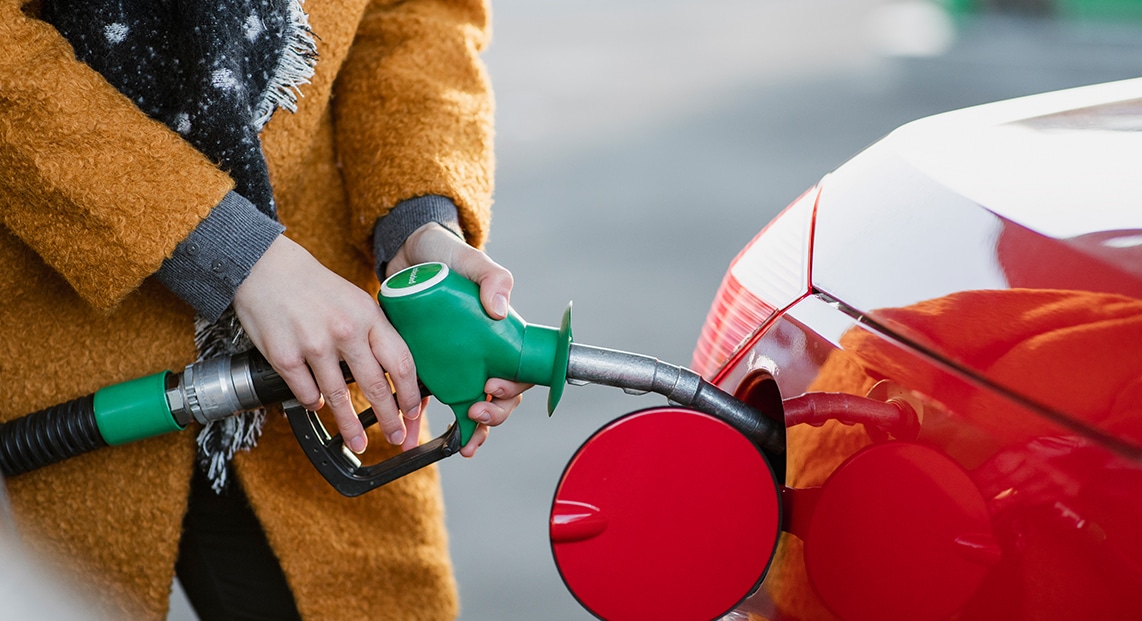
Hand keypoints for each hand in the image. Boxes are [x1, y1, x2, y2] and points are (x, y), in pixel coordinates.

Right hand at [233, 235, 420, 454]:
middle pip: (376, 387)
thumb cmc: (313, 286)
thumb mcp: (355, 300)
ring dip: (351, 426)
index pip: (401, 362)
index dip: (411, 393)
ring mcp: (314, 345)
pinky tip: (319, 405)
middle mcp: (345, 331)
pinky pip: (306, 393)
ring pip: (339, 399)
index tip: (414, 411)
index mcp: (368, 316)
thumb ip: (373, 331)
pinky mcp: (285, 357)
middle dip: (390, 419)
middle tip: (396, 437)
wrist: (265, 268)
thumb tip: (393, 369)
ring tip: (359, 442)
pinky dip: (314, 403)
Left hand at [387, 222, 530, 456]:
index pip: (518, 371)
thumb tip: (500, 308)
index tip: (494, 387)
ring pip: (471, 405)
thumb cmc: (445, 254)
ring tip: (462, 440)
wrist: (407, 253)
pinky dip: (424, 422)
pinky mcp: (426, 365)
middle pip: (499, 397)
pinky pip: (429, 399)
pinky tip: (417, 434)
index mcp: (499, 335)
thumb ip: (492, 277)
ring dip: (471, 428)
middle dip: (493, 414)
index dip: (512, 389)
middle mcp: (480, 353)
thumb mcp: (470, 260)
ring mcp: (454, 362)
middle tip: (476, 410)